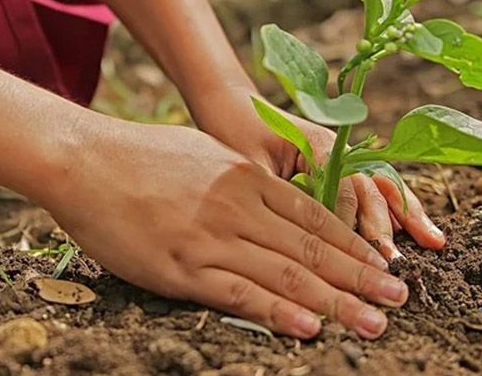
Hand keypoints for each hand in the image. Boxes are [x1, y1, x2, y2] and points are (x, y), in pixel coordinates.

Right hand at [38, 121, 408, 338]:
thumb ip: (240, 179)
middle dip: (361, 277)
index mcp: (245, 177)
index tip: (383, 265)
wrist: (82, 159)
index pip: (314, 217)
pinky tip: (310, 327)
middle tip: (399, 299)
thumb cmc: (137, 155)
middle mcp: (237, 207)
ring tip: (374, 322)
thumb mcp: (202, 154)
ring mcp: (210, 238)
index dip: (354, 244)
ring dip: (336, 301)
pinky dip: (278, 312)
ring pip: (286, 275)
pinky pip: (239, 294)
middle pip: (312, 249)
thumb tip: (272, 198)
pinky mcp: (181, 267)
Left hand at [188, 86, 445, 259]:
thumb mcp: (249, 165)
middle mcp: (337, 149)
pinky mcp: (339, 165)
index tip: (356, 256)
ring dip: (406, 215)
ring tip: (434, 242)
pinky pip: (374, 187)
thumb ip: (278, 193)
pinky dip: (397, 208)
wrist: (230, 103)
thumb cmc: (233, 132)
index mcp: (317, 145)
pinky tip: (420, 230)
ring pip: (381, 187)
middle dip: (384, 226)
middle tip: (393, 262)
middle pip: (369, 189)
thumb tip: (298, 235)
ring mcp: (342, 155)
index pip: (343, 189)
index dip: (350, 224)